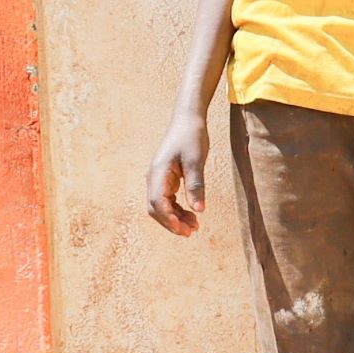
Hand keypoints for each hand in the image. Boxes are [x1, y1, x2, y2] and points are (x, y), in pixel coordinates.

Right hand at [146, 111, 209, 235]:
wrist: (188, 120)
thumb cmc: (192, 137)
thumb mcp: (196, 161)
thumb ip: (196, 185)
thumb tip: (199, 209)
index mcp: (157, 173)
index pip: (157, 203)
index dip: (168, 219)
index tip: (183, 230)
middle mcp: (154, 177)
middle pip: (155, 208)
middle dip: (171, 222)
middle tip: (191, 232)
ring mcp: (158, 178)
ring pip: (161, 206)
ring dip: (175, 217)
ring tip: (194, 226)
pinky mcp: (166, 179)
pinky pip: (167, 199)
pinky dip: (177, 209)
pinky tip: (192, 214)